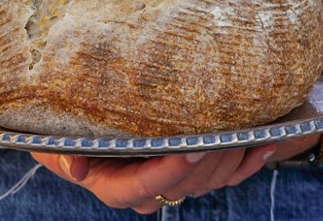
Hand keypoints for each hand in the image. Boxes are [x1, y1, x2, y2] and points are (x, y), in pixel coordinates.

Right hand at [30, 135, 317, 213]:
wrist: (84, 135)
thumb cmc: (68, 133)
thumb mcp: (57, 142)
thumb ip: (66, 154)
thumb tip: (79, 167)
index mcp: (118, 187)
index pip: (148, 184)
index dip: (171, 171)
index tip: (189, 149)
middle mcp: (149, 190)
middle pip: (186, 185)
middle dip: (208, 161)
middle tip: (227, 133)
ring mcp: (173, 184)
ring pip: (209, 183)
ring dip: (231, 160)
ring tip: (249, 132)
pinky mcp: (191, 173)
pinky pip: (226, 176)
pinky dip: (248, 163)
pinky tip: (265, 142)